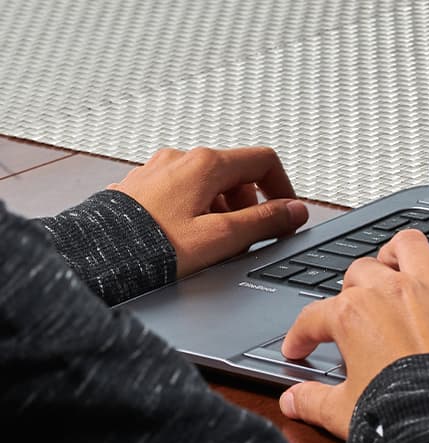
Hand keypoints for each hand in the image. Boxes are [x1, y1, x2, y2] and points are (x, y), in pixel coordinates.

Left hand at [108, 146, 307, 277]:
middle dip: (248, 205)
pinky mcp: (143, 186)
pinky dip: (196, 210)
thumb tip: (294, 212)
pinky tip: (184, 238)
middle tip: (243, 237)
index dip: (282, 187)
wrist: (94, 259)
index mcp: (205, 164)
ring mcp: (159, 170)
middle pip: (235, 173)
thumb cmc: (150, 248)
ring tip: (211, 243)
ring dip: (222, 209)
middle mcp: (181, 158)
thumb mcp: (219, 238)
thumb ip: (263, 222)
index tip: (284, 212)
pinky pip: (183, 191)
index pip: (263, 160)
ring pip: (208, 184)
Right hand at [279, 229, 428, 438]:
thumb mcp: (343, 412)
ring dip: (397, 255)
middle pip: (359, 271)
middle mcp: (394, 294)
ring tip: (392, 270)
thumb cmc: (403, 418)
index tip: (300, 347)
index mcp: (356, 315)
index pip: (313, 316)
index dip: (300, 334)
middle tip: (350, 313)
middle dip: (348, 289)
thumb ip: (312, 400)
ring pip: (411, 247)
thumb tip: (292, 400)